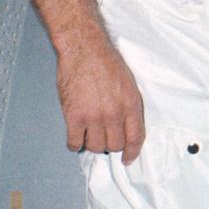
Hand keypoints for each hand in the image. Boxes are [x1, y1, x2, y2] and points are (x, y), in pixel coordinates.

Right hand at [54, 34, 145, 160]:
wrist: (84, 50)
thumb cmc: (106, 63)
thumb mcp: (129, 84)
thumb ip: (128, 107)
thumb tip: (126, 128)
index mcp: (130, 105)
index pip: (135, 138)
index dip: (132, 152)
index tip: (127, 159)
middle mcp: (114, 113)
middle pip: (115, 145)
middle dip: (110, 144)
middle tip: (103, 136)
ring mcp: (93, 116)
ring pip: (96, 147)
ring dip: (93, 144)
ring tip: (89, 133)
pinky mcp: (73, 116)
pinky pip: (74, 142)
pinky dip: (75, 143)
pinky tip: (76, 136)